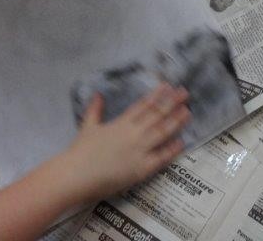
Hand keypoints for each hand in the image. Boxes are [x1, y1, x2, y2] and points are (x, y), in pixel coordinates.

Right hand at [60, 84, 189, 200]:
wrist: (75, 176)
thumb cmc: (79, 152)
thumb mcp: (87, 127)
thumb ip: (94, 110)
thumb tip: (98, 94)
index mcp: (121, 123)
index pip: (143, 105)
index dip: (157, 95)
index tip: (168, 86)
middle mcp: (133, 134)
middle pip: (157, 115)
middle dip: (172, 103)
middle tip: (185, 93)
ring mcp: (139, 151)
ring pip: (162, 133)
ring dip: (176, 121)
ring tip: (188, 112)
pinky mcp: (141, 169)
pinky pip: (160, 158)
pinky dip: (171, 149)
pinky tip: (181, 142)